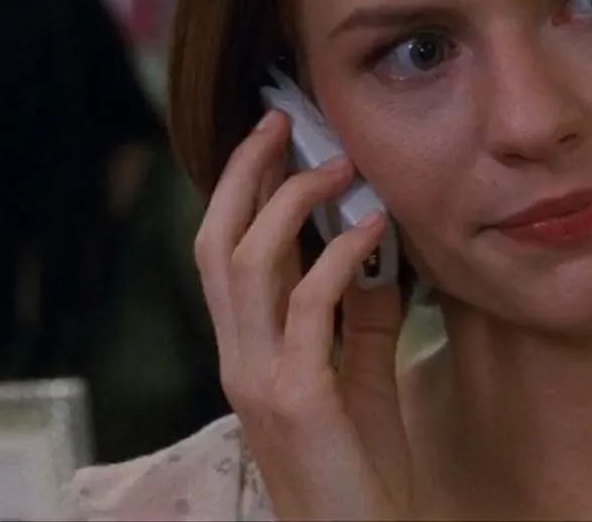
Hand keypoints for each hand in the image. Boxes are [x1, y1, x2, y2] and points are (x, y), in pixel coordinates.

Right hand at [193, 110, 411, 520]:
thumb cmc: (360, 470)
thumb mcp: (359, 379)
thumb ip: (360, 321)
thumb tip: (372, 254)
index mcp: (248, 353)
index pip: (223, 255)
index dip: (239, 191)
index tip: (272, 137)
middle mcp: (240, 360)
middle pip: (217, 244)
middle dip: (245, 174)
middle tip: (283, 120)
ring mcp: (260, 379)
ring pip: (247, 264)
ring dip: (292, 203)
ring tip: (341, 166)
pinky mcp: (297, 398)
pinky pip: (310, 307)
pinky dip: (338, 257)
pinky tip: (374, 227)